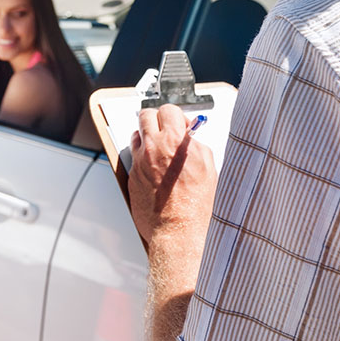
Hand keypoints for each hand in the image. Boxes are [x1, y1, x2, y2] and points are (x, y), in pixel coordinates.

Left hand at [128, 104, 217, 249]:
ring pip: (136, 135)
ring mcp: (139, 162)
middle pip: (146, 116)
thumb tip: (189, 139)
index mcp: (173, 142)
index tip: (181, 124)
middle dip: (157, 119)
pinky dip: (143, 158)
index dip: (175, 116)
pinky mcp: (132, 177)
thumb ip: (196, 146)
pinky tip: (155, 169)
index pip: (168, 110)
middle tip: (166, 129)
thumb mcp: (208, 167)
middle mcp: (152, 148)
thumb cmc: (196, 205)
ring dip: (147, 137)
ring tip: (159, 148)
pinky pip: (134, 157)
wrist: (178, 230)